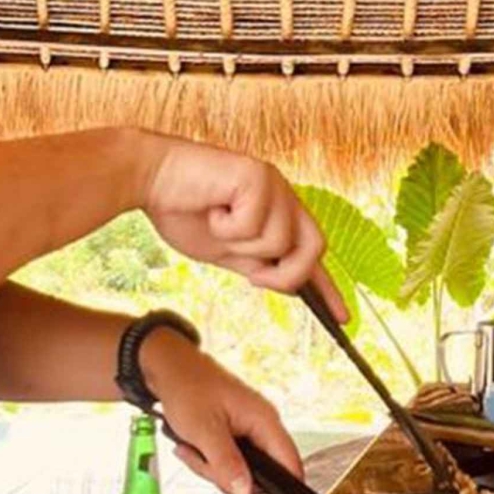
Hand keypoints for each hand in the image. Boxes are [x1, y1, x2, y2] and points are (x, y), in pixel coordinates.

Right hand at [137, 134, 348, 322]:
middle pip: (314, 247)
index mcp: (279, 212)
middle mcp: (283, 195)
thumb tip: (288, 286)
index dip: (329, 288)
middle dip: (286, 272)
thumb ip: (257, 265)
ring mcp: (273, 183)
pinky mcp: (257, 175)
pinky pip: (253, 225)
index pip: (312, 254)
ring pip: (279, 242)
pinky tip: (211, 208)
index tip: (343, 319)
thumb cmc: (182, 210)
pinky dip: (226, 227)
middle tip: (252, 277)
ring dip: (240, 245)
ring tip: (217, 223)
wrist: (149, 179)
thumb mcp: (226, 252)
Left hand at [140, 328, 303, 493]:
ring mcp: (247, 429)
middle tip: (204, 460)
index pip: (290, 464)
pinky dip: (207, 459)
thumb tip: (245, 491)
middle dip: (227, 476)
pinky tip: (192, 446)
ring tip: (192, 448)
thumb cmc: (187, 386)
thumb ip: (226, 464)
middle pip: (260, 474)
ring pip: (240, 470)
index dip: (276, 486)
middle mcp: (261, 425)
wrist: (168, 368)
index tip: (245, 488)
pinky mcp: (233, 433)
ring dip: (211, 467)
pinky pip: (227, 460)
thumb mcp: (204, 430)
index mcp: (264, 420)